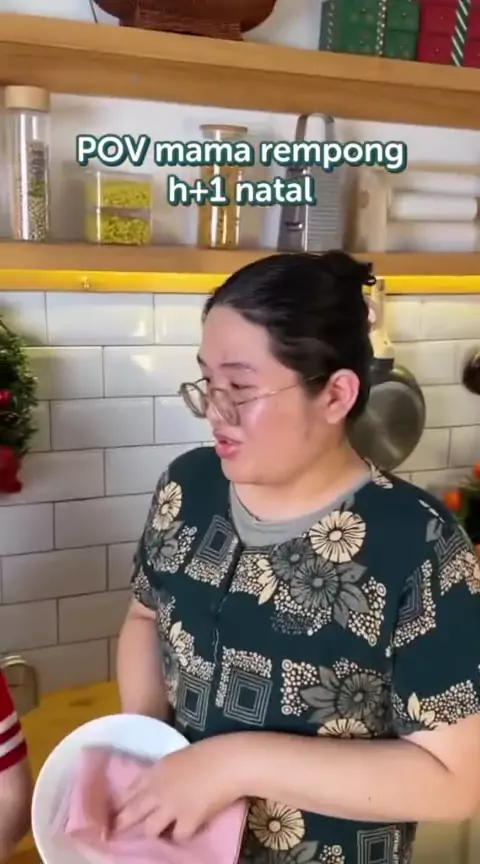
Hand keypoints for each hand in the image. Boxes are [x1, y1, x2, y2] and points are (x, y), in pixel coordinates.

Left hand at [114, 734, 247, 840]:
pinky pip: (177, 836)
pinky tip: (187, 830)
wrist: (229, 761)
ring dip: (154, 831)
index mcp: (156, 770)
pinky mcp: (188, 821)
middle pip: (132, 812)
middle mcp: (158, 790)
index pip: (130, 789)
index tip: (114, 811)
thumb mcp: (179, 757)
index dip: (121, 802)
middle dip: (122, 824)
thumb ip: (164, 773)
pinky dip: (181, 834)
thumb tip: (158, 786)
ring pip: (150, 830)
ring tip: (159, 833)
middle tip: (115, 834)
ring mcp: (171, 807)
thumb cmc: (210, 751)